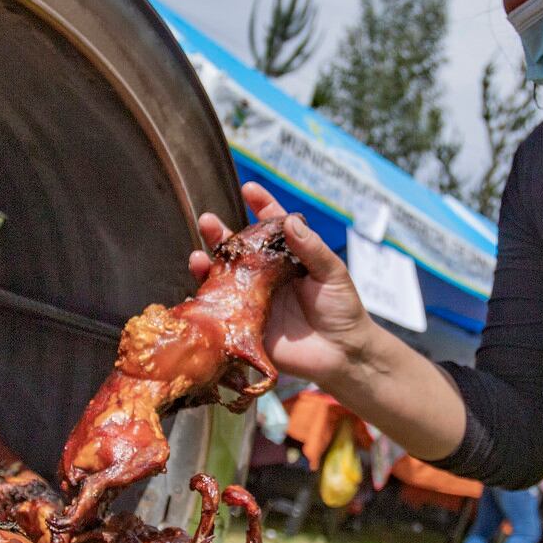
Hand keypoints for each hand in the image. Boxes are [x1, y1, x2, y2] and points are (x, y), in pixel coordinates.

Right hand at [191, 182, 375, 386]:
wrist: (344, 354)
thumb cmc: (342, 309)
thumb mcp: (332, 273)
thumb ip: (311, 248)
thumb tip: (290, 221)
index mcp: (287, 258)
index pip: (270, 227)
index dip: (260, 207)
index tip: (249, 189)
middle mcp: (265, 276)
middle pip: (238, 250)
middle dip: (220, 234)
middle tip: (207, 222)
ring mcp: (254, 301)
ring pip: (223, 279)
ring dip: (207, 266)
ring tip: (198, 257)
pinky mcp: (248, 327)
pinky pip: (222, 313)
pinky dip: (207, 302)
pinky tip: (198, 292)